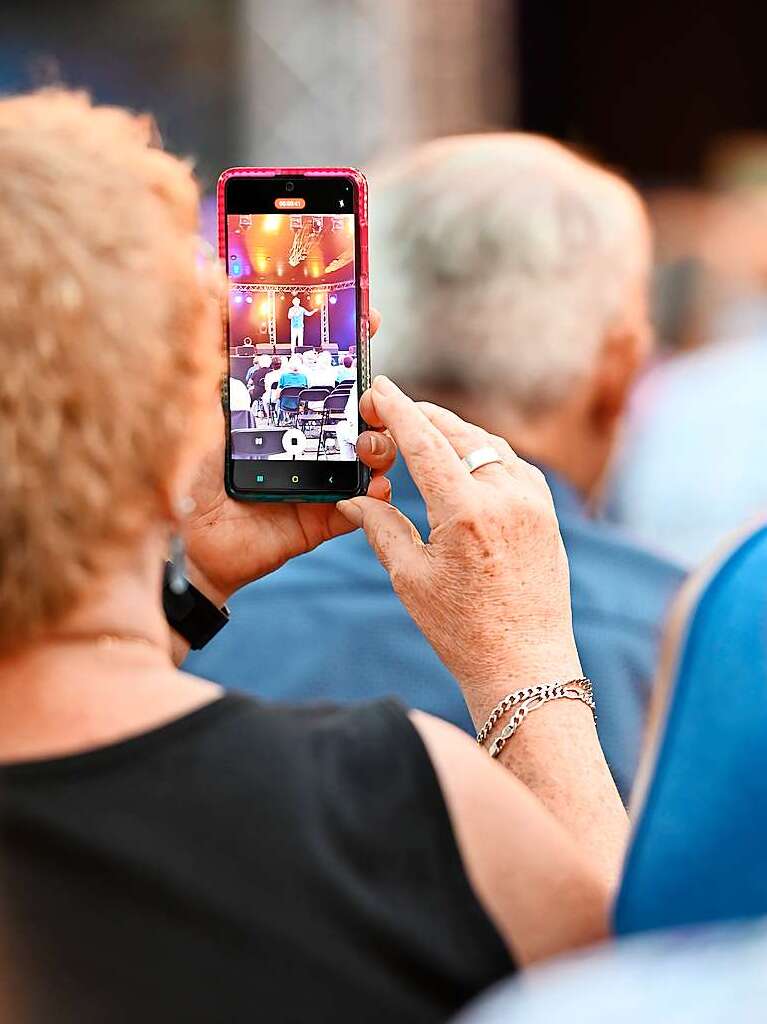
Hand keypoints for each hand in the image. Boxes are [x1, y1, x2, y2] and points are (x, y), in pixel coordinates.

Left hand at [184, 313, 395, 603]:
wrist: (174, 537)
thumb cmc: (179, 464)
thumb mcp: (194, 394)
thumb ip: (209, 340)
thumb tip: (208, 271)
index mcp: (277, 406)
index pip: (323, 368)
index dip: (350, 343)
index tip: (371, 317)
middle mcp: (302, 439)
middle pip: (357, 410)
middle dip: (376, 397)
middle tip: (369, 394)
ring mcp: (315, 479)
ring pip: (369, 455)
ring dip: (381, 443)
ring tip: (367, 441)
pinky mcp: (319, 519)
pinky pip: (360, 506)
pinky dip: (374, 495)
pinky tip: (375, 484)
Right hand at [337, 376, 581, 724]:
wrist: (525, 665)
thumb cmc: (463, 630)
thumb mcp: (410, 578)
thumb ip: (380, 527)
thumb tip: (353, 499)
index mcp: (467, 511)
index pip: (425, 441)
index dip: (398, 409)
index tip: (379, 388)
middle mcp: (506, 496)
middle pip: (457, 433)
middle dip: (421, 416)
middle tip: (389, 410)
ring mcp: (534, 501)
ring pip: (487, 445)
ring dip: (452, 432)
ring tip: (421, 431)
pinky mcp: (547, 512)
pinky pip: (510, 464)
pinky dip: (482, 453)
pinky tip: (463, 460)